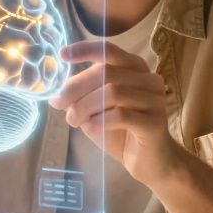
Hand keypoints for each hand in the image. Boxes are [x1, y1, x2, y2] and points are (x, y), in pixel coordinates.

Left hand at [48, 41, 180, 185]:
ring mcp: (155, 100)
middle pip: (107, 72)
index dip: (84, 50)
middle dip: (76, 87)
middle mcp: (149, 79)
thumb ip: (82, 97)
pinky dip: (100, 121)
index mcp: (134, 68)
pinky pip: (122, 115)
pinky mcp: (155, 122)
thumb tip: (57, 94)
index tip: (62, 54)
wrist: (150, 162)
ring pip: (113, 92)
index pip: (109, 51)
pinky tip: (90, 128)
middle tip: (58, 103)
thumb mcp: (96, 109)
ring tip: (73, 120)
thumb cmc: (121, 132)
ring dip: (85, 106)